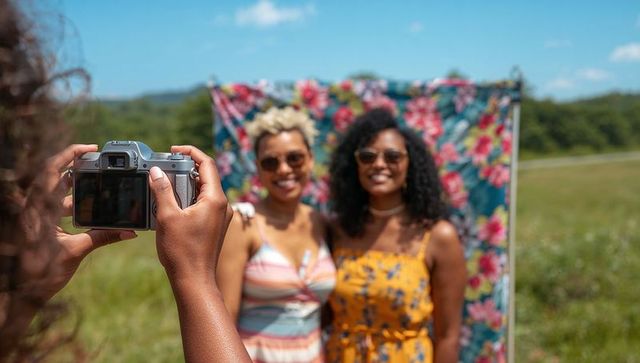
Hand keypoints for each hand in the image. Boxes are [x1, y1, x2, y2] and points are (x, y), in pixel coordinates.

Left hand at [19, 144, 136, 301]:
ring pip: (53, 189)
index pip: (52, 170)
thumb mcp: (76, 252)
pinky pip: (52, 203)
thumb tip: (130, 232)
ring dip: (72, 183)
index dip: (70, 154)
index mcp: (39, 209)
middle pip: (52, 175)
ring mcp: (33, 215)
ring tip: (95, 181)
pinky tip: (85, 206)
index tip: (90, 148)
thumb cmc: (42, 273)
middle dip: (74, 164)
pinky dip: (69, 199)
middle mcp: (33, 207)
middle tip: (95, 160)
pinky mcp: (36, 224)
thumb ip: (103, 237)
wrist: (22, 293)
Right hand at [148, 145, 232, 281]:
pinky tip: (172, 204)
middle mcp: (223, 206)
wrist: (194, 280)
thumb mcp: (167, 217)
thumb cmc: (182, 251)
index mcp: (215, 199)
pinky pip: (204, 204)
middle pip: (206, 176)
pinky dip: (189, 198)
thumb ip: (162, 191)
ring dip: (186, 185)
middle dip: (186, 169)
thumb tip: (156, 171)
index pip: (207, 164)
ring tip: (165, 185)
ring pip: (205, 191)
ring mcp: (221, 217)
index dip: (191, 152)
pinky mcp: (216, 226)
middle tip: (165, 167)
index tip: (174, 150)